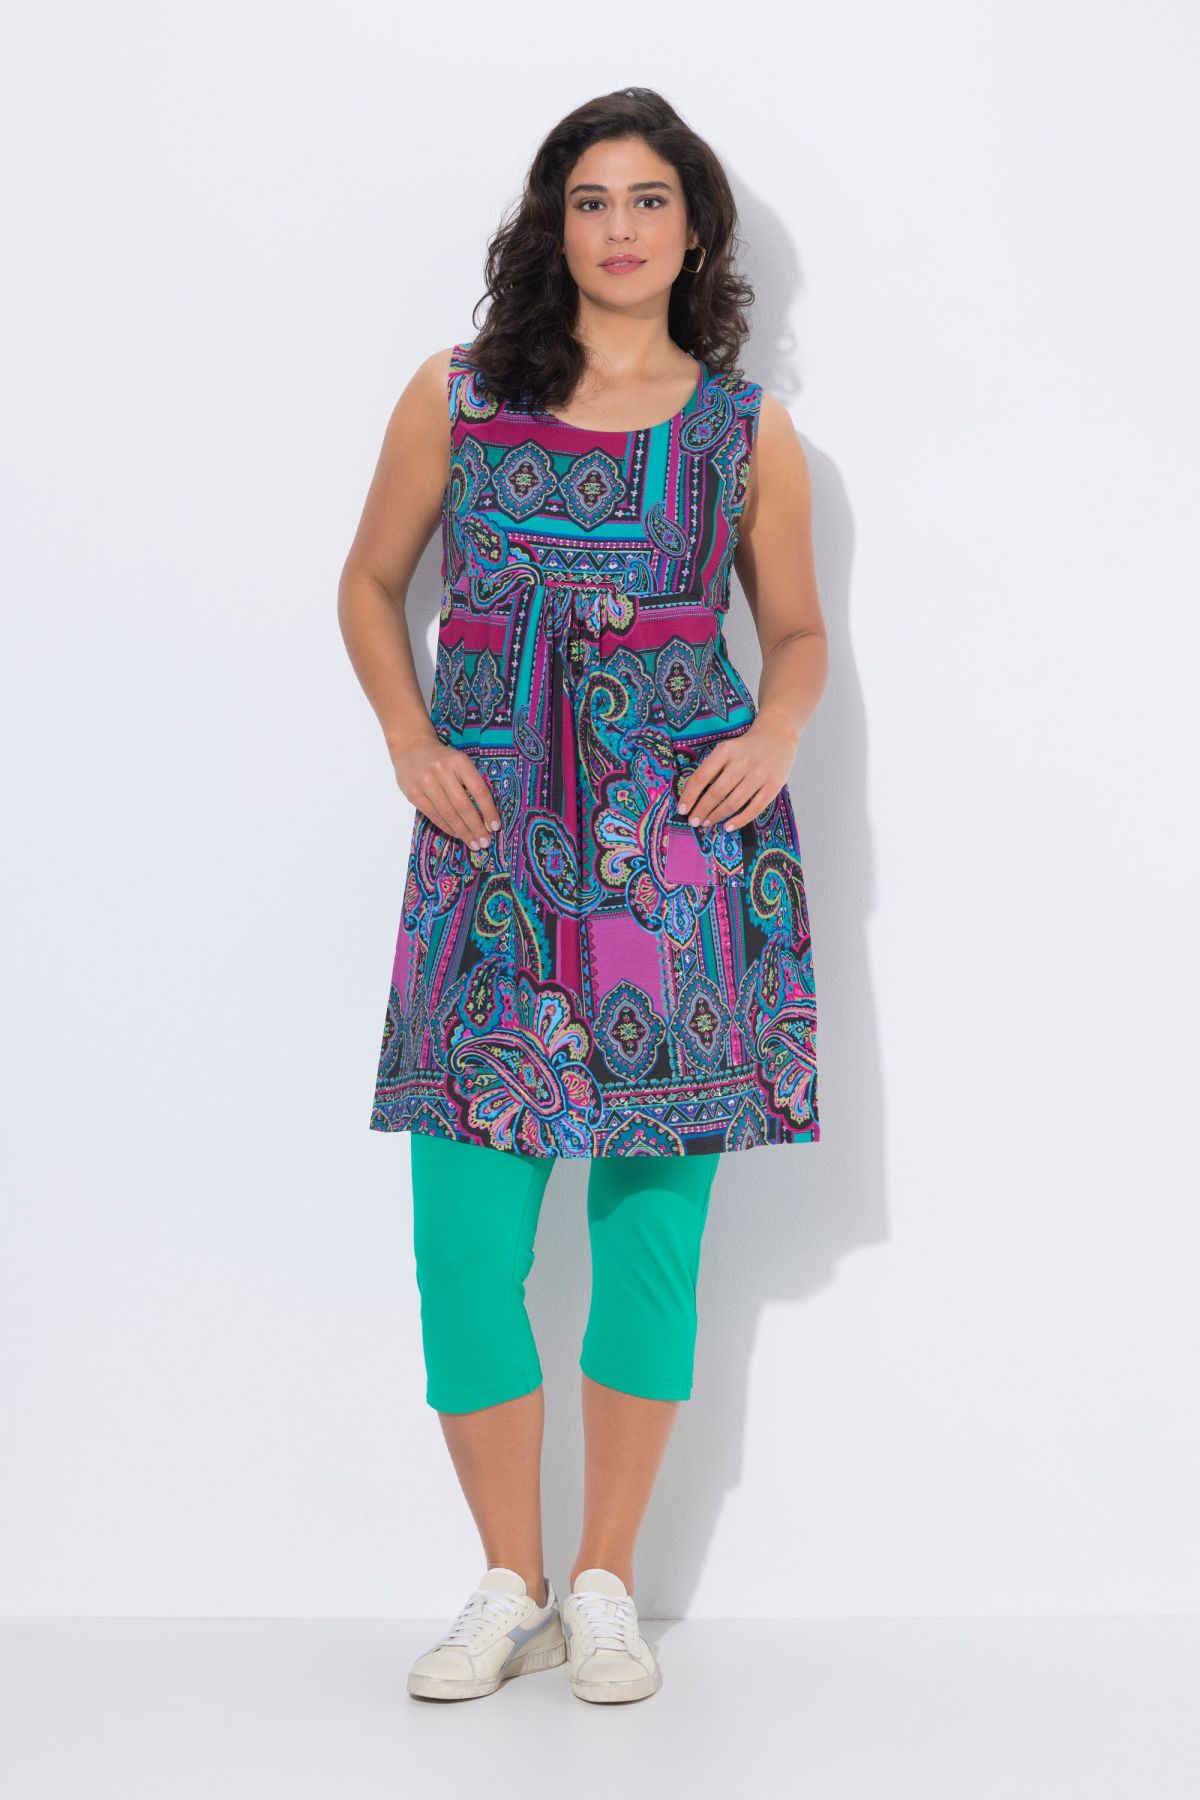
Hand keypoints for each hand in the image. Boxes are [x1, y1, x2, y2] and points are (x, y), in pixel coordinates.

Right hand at [392, 738, 499, 849]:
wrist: (411, 746)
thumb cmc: (442, 758)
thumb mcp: (459, 762)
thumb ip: (471, 783)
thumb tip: (485, 816)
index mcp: (459, 762)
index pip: (479, 791)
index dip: (489, 811)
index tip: (495, 827)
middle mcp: (442, 771)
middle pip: (463, 806)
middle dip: (476, 828)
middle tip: (485, 842)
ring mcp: (426, 783)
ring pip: (448, 814)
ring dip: (463, 832)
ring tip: (473, 843)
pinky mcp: (413, 793)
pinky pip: (434, 816)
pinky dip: (447, 828)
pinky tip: (457, 834)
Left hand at [677, 716, 796, 828]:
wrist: (778, 736)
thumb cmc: (746, 748)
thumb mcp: (726, 750)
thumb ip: (711, 768)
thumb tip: (691, 794)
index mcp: (726, 750)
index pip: (702, 776)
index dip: (690, 795)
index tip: (682, 809)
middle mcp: (742, 762)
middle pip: (716, 792)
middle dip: (702, 810)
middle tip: (694, 821)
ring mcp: (759, 775)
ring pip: (733, 802)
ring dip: (717, 816)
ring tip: (707, 823)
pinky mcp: (773, 786)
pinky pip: (754, 809)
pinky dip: (739, 820)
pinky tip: (728, 827)